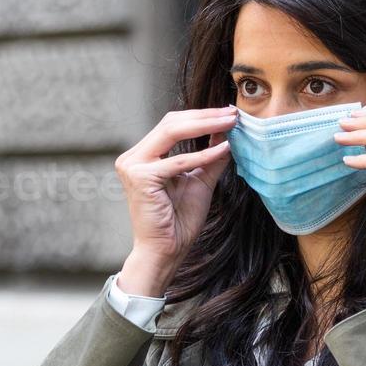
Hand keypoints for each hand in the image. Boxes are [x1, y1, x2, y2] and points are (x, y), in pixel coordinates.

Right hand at [114, 106, 236, 295]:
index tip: (229, 113)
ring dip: (205, 126)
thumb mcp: (200, 181)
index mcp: (143, 156)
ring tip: (231, 123)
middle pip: (171, 123)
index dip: (201, 116)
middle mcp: (133, 157)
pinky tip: (224, 149)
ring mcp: (132, 166)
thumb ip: (210, 156)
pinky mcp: (140, 178)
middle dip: (205, 116)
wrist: (165, 251)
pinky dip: (202, 154)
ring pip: (172, 132)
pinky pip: (177, 161)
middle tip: (233, 113)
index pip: (172, 124)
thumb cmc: (179, 221)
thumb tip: (227, 133)